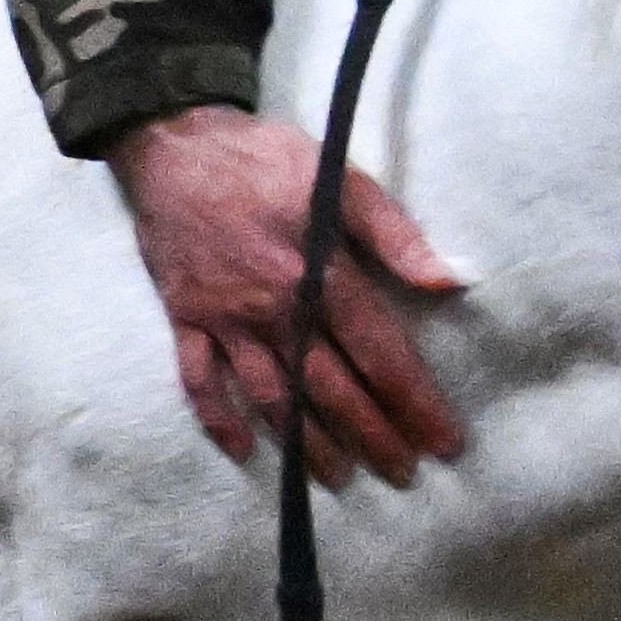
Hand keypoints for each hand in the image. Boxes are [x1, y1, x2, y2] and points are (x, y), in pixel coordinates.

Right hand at [112, 106, 472, 483]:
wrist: (174, 142)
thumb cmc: (265, 158)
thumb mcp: (341, 176)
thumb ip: (394, 233)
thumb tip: (446, 282)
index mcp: (319, 273)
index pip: (379, 353)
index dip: (414, 401)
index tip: (443, 440)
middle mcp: (273, 308)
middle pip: (330, 388)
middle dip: (372, 436)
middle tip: (403, 473)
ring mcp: (225, 318)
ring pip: (271, 395)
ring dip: (307, 442)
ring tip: (339, 478)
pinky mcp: (185, 317)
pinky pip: (199, 379)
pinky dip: (219, 418)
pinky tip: (244, 449)